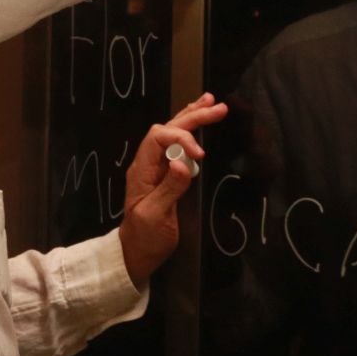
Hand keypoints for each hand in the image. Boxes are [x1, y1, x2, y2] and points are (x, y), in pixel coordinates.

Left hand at [118, 94, 228, 285]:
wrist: (137, 253)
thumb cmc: (144, 237)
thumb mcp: (155, 216)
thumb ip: (169, 189)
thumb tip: (182, 163)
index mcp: (141, 170)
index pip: (158, 138)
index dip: (181, 139)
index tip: (201, 156)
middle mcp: (148, 163)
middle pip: (168, 129)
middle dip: (192, 117)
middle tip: (218, 108)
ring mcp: (158, 167)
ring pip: (173, 133)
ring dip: (192, 116)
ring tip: (212, 102)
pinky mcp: (168, 174)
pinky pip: (178, 146)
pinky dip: (191, 131)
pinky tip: (202, 121)